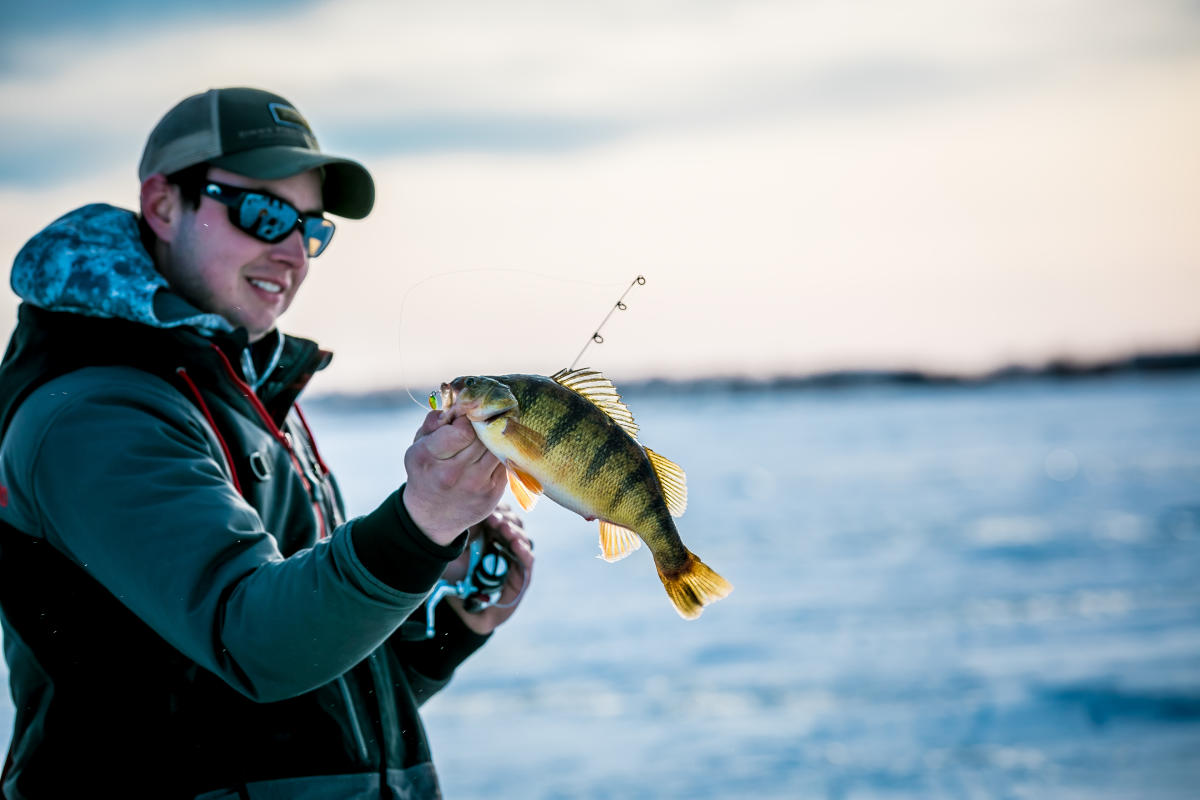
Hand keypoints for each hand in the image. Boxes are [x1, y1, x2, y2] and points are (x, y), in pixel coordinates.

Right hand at [403, 410, 506, 544]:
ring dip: (494, 439)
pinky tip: (491, 454)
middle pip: (483, 437)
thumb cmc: (426, 471)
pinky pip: (504, 463)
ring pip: (497, 448)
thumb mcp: (418, 445)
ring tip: (487, 436)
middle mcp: (452, 474)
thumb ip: (434, 422)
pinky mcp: (492, 494)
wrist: (432, 516)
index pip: (463, 430)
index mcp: (428, 457)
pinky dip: (500, 454)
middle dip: (482, 426)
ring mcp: (475, 486)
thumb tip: (458, 403)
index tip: (464, 419)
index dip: (467, 419)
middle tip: (479, 424)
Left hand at [445, 505, 534, 634]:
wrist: (461, 607)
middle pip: (514, 524)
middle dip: (506, 519)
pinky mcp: (522, 577)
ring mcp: (515, 560)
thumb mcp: (456, 550)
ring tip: (504, 529)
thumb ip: (465, 531)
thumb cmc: (456, 577)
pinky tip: (516, 545)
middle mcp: (505, 544)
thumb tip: (471, 510)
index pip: (502, 515)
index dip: (498, 510)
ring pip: (522, 540)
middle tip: (494, 519)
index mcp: (491, 533)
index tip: (488, 510)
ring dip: (515, 533)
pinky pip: (527, 562)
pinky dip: (524, 552)